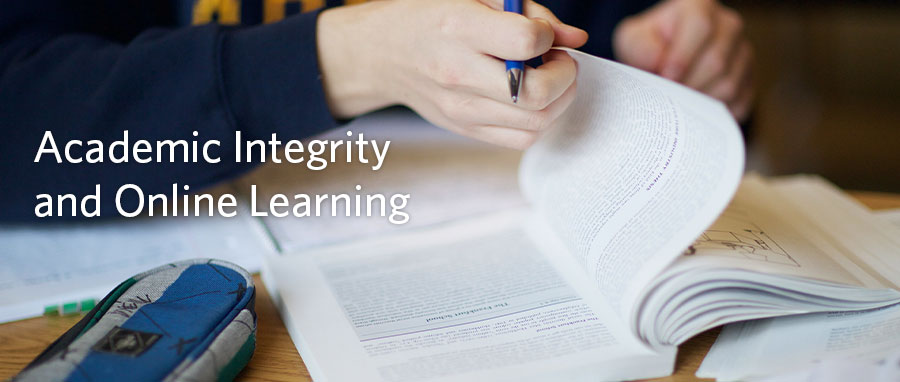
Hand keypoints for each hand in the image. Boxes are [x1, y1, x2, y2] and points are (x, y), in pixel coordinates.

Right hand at [317, 0, 587, 148]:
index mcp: (458, 28)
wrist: (383, 53)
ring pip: (536, 122)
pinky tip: (532, 99)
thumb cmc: (432, 16)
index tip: (541, 34)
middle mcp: (458, 72)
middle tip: (559, 60)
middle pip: (537, 93)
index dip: (548, 37)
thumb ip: (531, 12)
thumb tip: (576, 38)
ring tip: (549, 77)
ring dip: (560, 99)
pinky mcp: (465, 129)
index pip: (526, 44)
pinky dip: (540, 119)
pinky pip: (521, 138)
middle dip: (566, 75)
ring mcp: (460, 108)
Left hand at [612, 0, 753, 121]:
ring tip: (678, 104)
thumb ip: (640, 47)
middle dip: (688, 85)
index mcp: (699, 7)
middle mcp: (728, 26)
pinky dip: (714, 114)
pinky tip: (695, 111)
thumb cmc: (649, 48)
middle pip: (716, 61)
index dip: (683, 56)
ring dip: (699, 102)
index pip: (700, 27)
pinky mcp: (749, 79)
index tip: (665, 77)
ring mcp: (742, 53)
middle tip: (668, 97)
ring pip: (729, 85)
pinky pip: (739, 102)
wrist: (663, 64)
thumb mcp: (633, 41)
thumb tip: (658, 61)